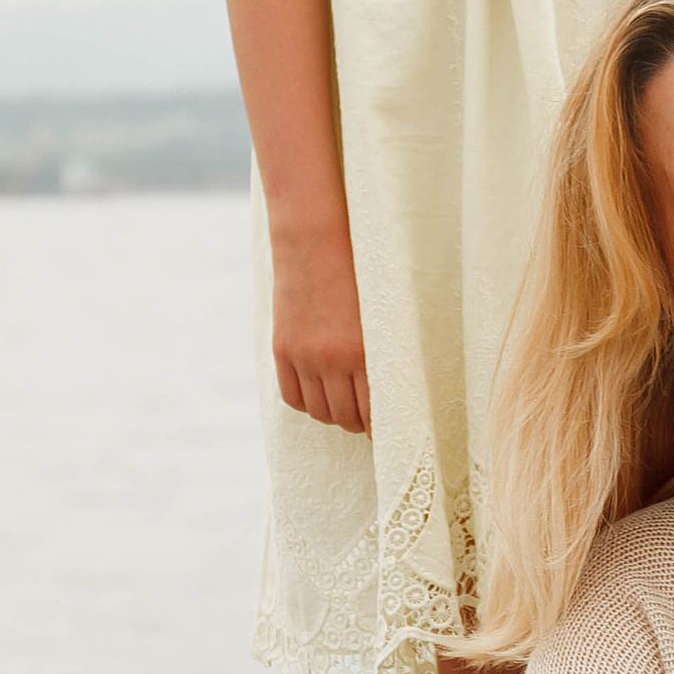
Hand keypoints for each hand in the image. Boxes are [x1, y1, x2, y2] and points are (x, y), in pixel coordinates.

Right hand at [271, 226, 369, 431]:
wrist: (314, 242)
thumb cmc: (358, 273)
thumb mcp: (380, 313)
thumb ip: (382, 352)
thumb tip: (390, 391)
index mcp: (365, 352)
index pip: (374, 411)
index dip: (381, 427)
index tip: (387, 430)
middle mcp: (333, 359)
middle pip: (347, 417)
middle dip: (360, 424)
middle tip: (367, 420)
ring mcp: (304, 357)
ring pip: (320, 411)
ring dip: (334, 415)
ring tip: (345, 407)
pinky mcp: (282, 350)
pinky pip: (293, 397)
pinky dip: (307, 403)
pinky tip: (318, 394)